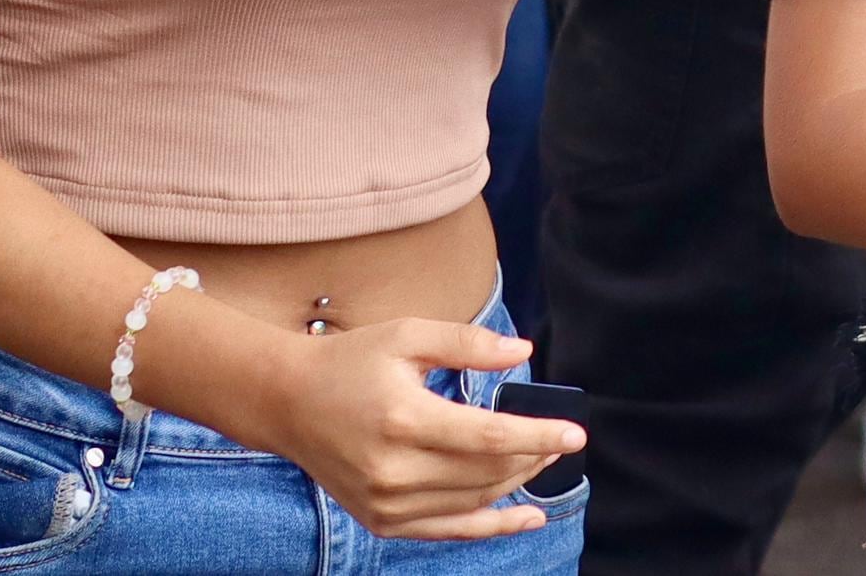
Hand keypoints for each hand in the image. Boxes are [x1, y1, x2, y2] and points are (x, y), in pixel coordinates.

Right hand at [250, 318, 582, 540]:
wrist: (287, 403)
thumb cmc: (352, 362)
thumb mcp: (409, 335)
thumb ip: (469, 343)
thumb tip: (523, 353)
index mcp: (404, 420)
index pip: (490, 438)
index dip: (539, 436)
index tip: (577, 432)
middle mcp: (393, 470)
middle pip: (487, 473)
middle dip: (535, 457)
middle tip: (562, 439)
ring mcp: (384, 502)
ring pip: (473, 502)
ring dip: (518, 484)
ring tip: (545, 460)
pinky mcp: (379, 520)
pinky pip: (447, 530)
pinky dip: (490, 525)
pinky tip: (527, 517)